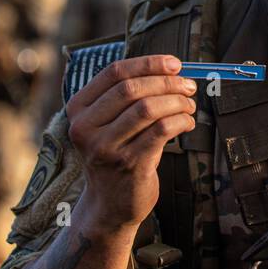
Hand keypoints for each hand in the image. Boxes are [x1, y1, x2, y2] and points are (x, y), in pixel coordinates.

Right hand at [66, 55, 196, 233]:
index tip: (174, 63)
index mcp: (79, 110)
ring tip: (189, 105)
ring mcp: (105, 148)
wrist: (110, 205)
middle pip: (132, 89)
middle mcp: (85, 128)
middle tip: (188, 85)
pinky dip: (181, 121)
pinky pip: (162, 130)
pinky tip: (188, 123)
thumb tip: (171, 69)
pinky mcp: (128, 164)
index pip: (114, 73)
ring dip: (177, 101)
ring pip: (148, 108)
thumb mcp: (109, 124)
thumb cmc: (117, 154)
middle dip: (167, 82)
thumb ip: (128, 97)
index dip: (148, 64)